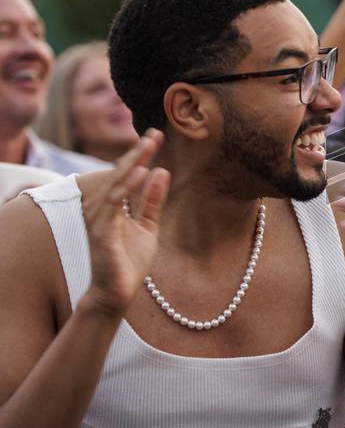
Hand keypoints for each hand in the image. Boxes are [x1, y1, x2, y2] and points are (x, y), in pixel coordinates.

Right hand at [81, 129, 170, 315]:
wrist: (118, 294)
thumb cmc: (129, 261)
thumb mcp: (148, 226)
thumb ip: (152, 200)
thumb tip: (161, 170)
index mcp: (113, 206)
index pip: (125, 174)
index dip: (139, 155)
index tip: (155, 135)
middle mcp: (102, 209)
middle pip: (119, 175)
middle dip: (137, 153)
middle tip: (154, 133)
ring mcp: (100, 220)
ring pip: (115, 184)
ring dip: (132, 164)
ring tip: (148, 146)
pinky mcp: (103, 233)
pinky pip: (115, 205)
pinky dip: (127, 187)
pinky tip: (142, 173)